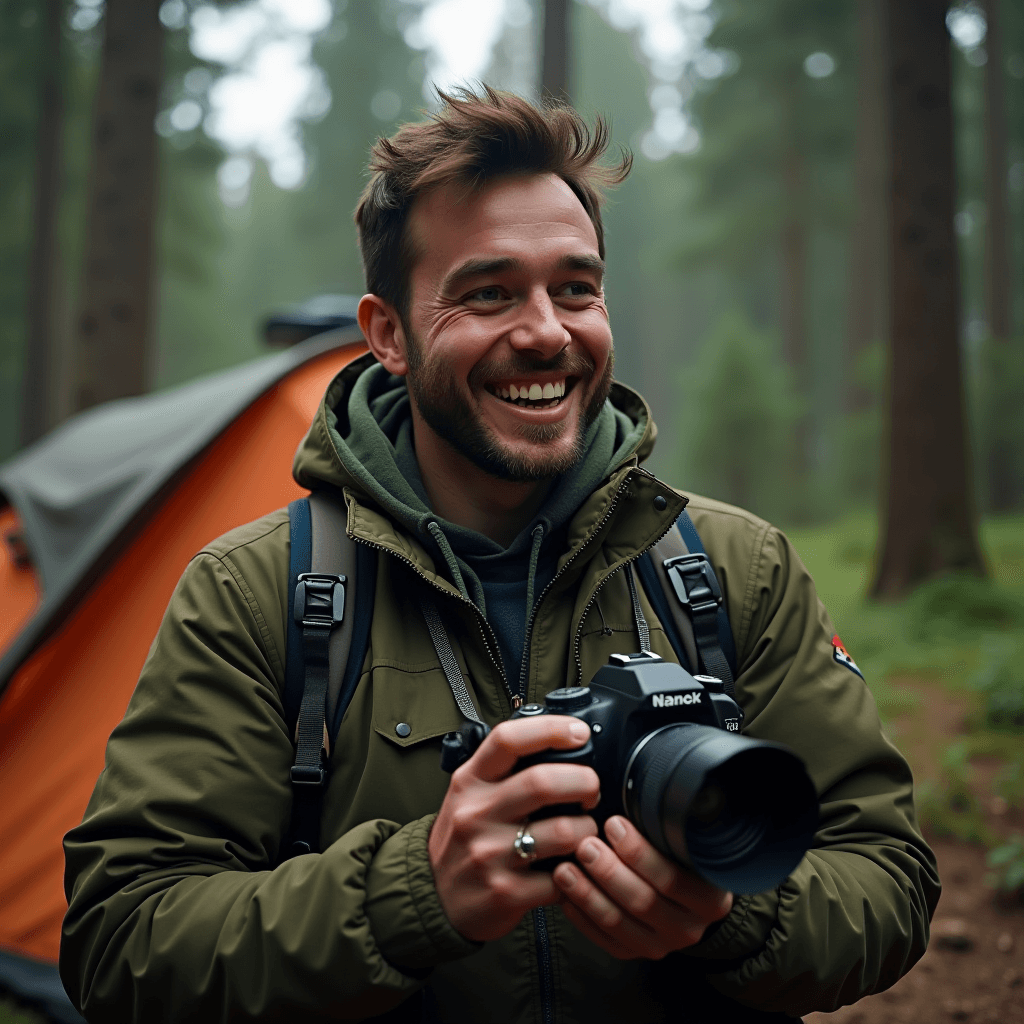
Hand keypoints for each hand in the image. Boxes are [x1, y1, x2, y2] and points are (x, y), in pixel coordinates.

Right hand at [428, 717, 599, 942]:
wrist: (432, 897)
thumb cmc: (462, 839)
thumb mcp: (469, 794)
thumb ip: (505, 771)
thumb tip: (561, 747)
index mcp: (470, 781)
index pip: (508, 740)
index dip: (551, 729)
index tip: (579, 732)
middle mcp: (476, 813)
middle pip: (544, 782)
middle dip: (584, 782)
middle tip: (591, 790)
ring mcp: (489, 855)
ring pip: (564, 831)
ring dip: (588, 829)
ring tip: (584, 831)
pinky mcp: (505, 893)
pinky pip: (562, 877)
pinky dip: (579, 870)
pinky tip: (573, 866)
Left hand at [553, 815, 732, 959]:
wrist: (685, 896)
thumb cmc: (679, 854)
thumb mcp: (684, 841)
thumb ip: (667, 827)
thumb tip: (633, 792)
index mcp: (710, 899)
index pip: (672, 879)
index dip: (639, 853)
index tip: (613, 824)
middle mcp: (689, 927)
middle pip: (643, 901)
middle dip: (608, 871)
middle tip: (584, 844)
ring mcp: (660, 945)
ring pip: (618, 922)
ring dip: (587, 894)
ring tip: (565, 868)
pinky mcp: (633, 952)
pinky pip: (603, 938)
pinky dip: (581, 915)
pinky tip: (564, 894)